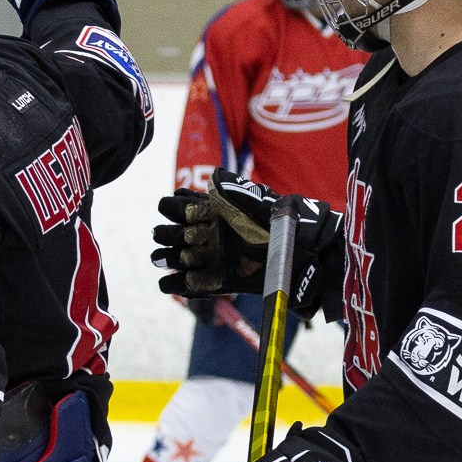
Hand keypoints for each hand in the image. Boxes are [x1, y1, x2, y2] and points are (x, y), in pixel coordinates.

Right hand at [152, 170, 340, 320]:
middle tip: (164, 234)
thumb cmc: (280, 225)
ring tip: (160, 259)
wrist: (301, 255)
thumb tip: (215, 176)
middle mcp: (209, 236)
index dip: (174, 207)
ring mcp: (211, 259)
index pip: (184, 207)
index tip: (169, 206)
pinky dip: (177, 285)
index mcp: (215, 214)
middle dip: (168, 234)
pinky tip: (168, 282)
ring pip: (178, 259)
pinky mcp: (216, 282)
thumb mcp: (258, 203)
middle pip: (176, 234)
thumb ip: (236, 192)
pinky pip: (190, 285)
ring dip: (166, 258)